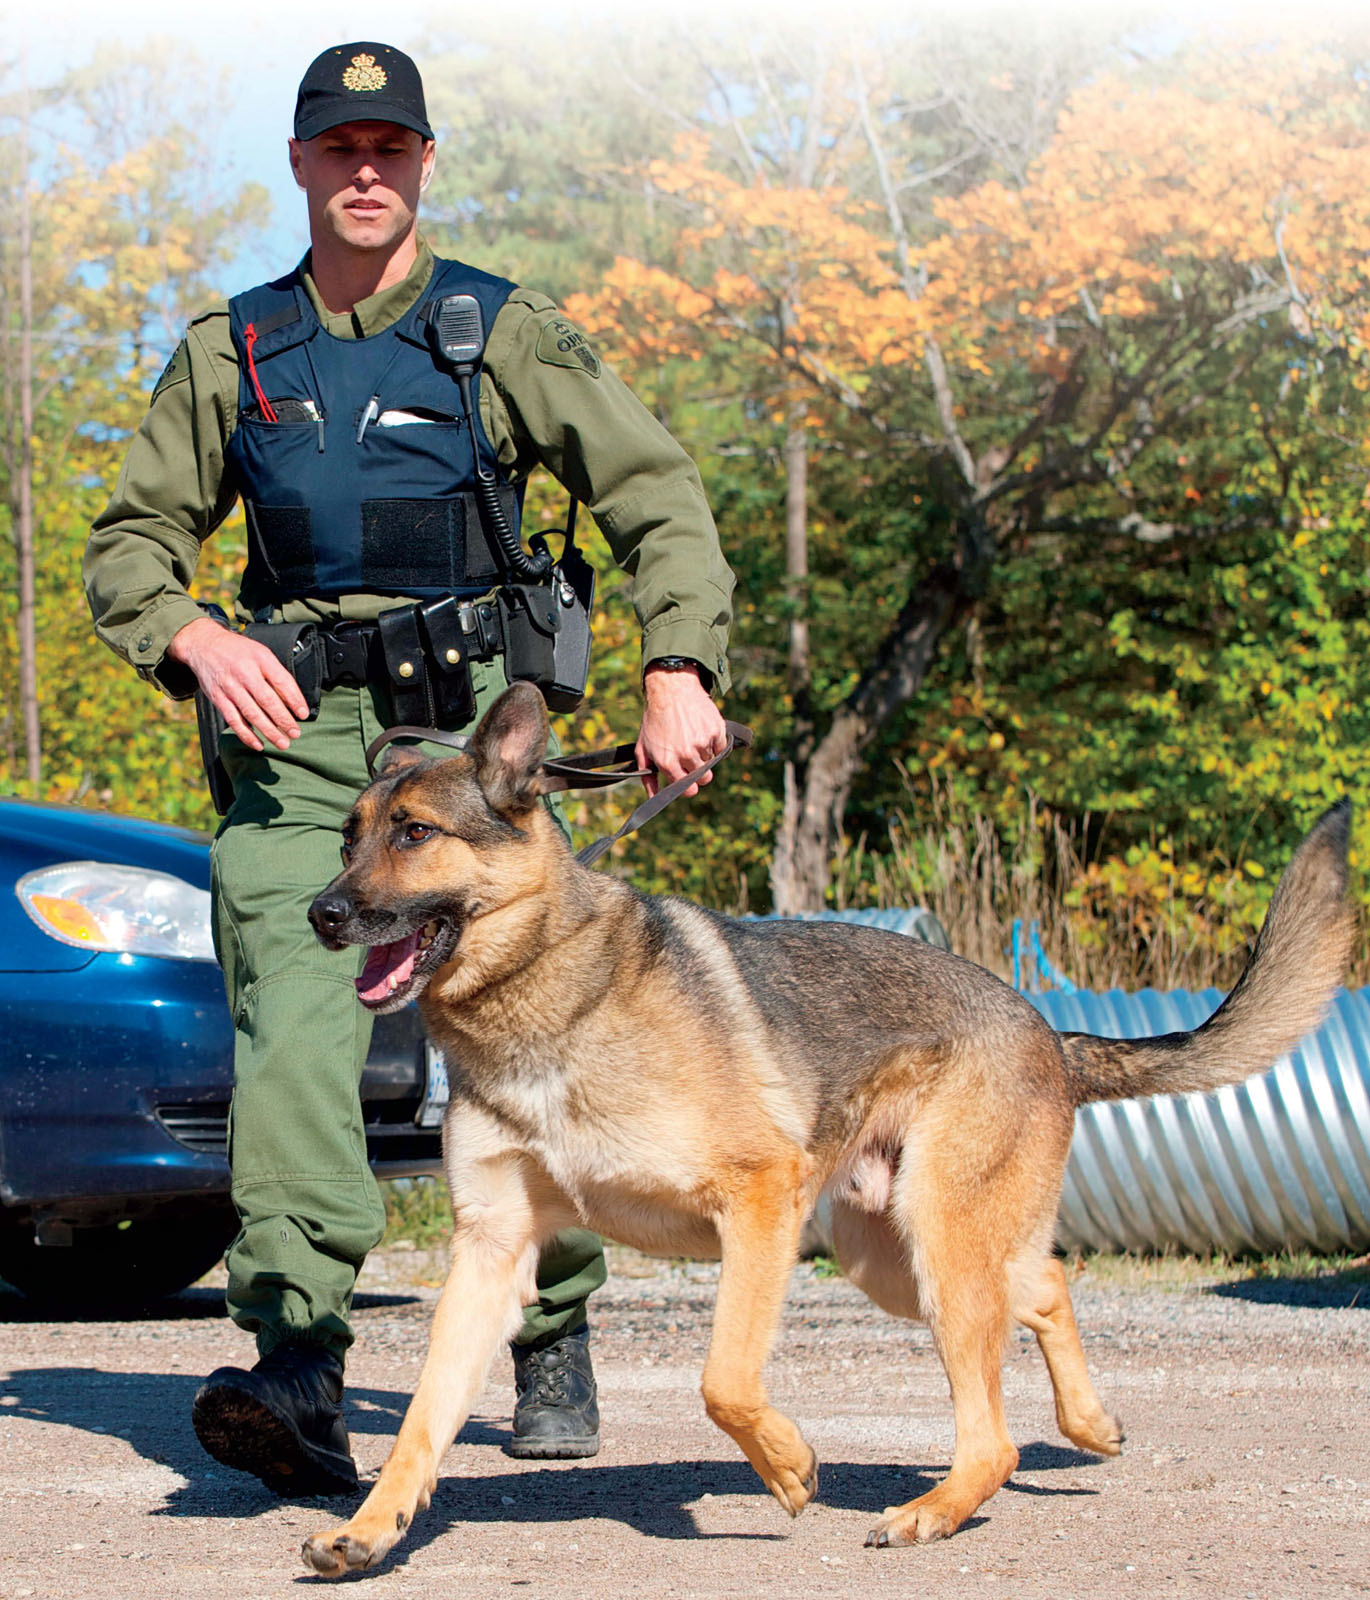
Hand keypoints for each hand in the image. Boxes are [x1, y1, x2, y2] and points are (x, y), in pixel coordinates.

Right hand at [166, 615, 309, 752]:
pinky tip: (258, 744)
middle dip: (284, 720)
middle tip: (295, 733)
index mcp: (260, 659)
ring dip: (269, 731)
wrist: (204, 646)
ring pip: (252, 714)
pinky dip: (247, 735)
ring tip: (282, 743)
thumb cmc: (237, 651)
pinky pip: (234, 720)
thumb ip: (275, 673)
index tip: (304, 714)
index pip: (282, 681)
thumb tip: (293, 700)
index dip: (295, 699)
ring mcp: (230, 687)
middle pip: (268, 700)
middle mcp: (245, 673)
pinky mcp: (218, 698)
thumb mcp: (261, 653)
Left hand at [635, 663, 726, 798]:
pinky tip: (701, 730)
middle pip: (703, 779)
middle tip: (691, 757)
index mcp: (668, 762)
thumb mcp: (643, 748)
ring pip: (712, 762)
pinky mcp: (715, 731)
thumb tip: (653, 798)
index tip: (688, 780)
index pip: (688, 790)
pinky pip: (721, 748)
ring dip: (705, 754)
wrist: (671, 690)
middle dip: (699, 772)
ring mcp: (702, 743)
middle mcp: (686, 754)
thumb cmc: (655, 720)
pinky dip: (715, 742)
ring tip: (692, 737)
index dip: (689, 786)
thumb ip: (648, 776)